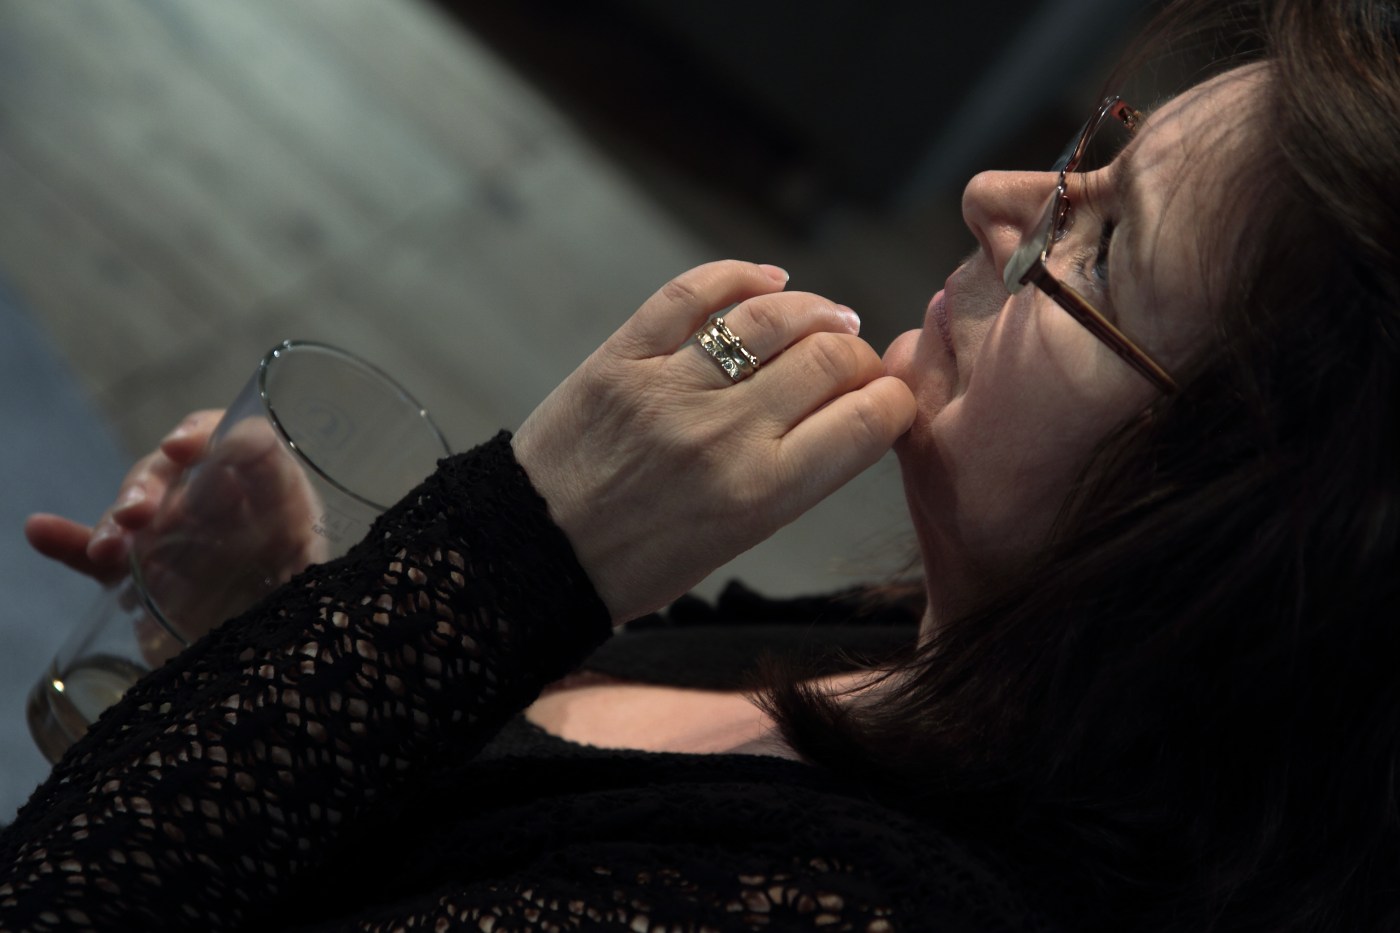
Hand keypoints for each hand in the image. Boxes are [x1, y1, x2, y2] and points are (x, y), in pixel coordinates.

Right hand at [26, 409, 326, 653]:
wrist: (296, 673)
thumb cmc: (316, 620)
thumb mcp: (321, 587)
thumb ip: (307, 567)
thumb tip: (299, 561)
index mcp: (279, 498)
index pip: (240, 442)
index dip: (208, 435)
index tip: (183, 451)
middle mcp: (228, 507)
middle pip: (178, 471)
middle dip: (151, 483)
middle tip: (137, 513)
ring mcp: (183, 538)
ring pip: (141, 510)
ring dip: (116, 520)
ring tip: (107, 550)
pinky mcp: (147, 576)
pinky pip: (104, 554)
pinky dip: (70, 542)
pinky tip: (40, 531)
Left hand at [513, 260, 915, 622]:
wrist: (537, 554)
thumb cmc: (644, 561)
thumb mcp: (738, 540)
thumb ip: (796, 475)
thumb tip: (852, 407)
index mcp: (763, 494)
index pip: (868, 420)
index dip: (895, 398)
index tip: (889, 397)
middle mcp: (724, 436)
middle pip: (830, 360)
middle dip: (859, 355)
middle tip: (854, 361)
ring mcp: (670, 390)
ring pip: (771, 317)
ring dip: (815, 310)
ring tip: (828, 319)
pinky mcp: (622, 358)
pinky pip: (692, 293)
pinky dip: (741, 276)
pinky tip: (768, 282)